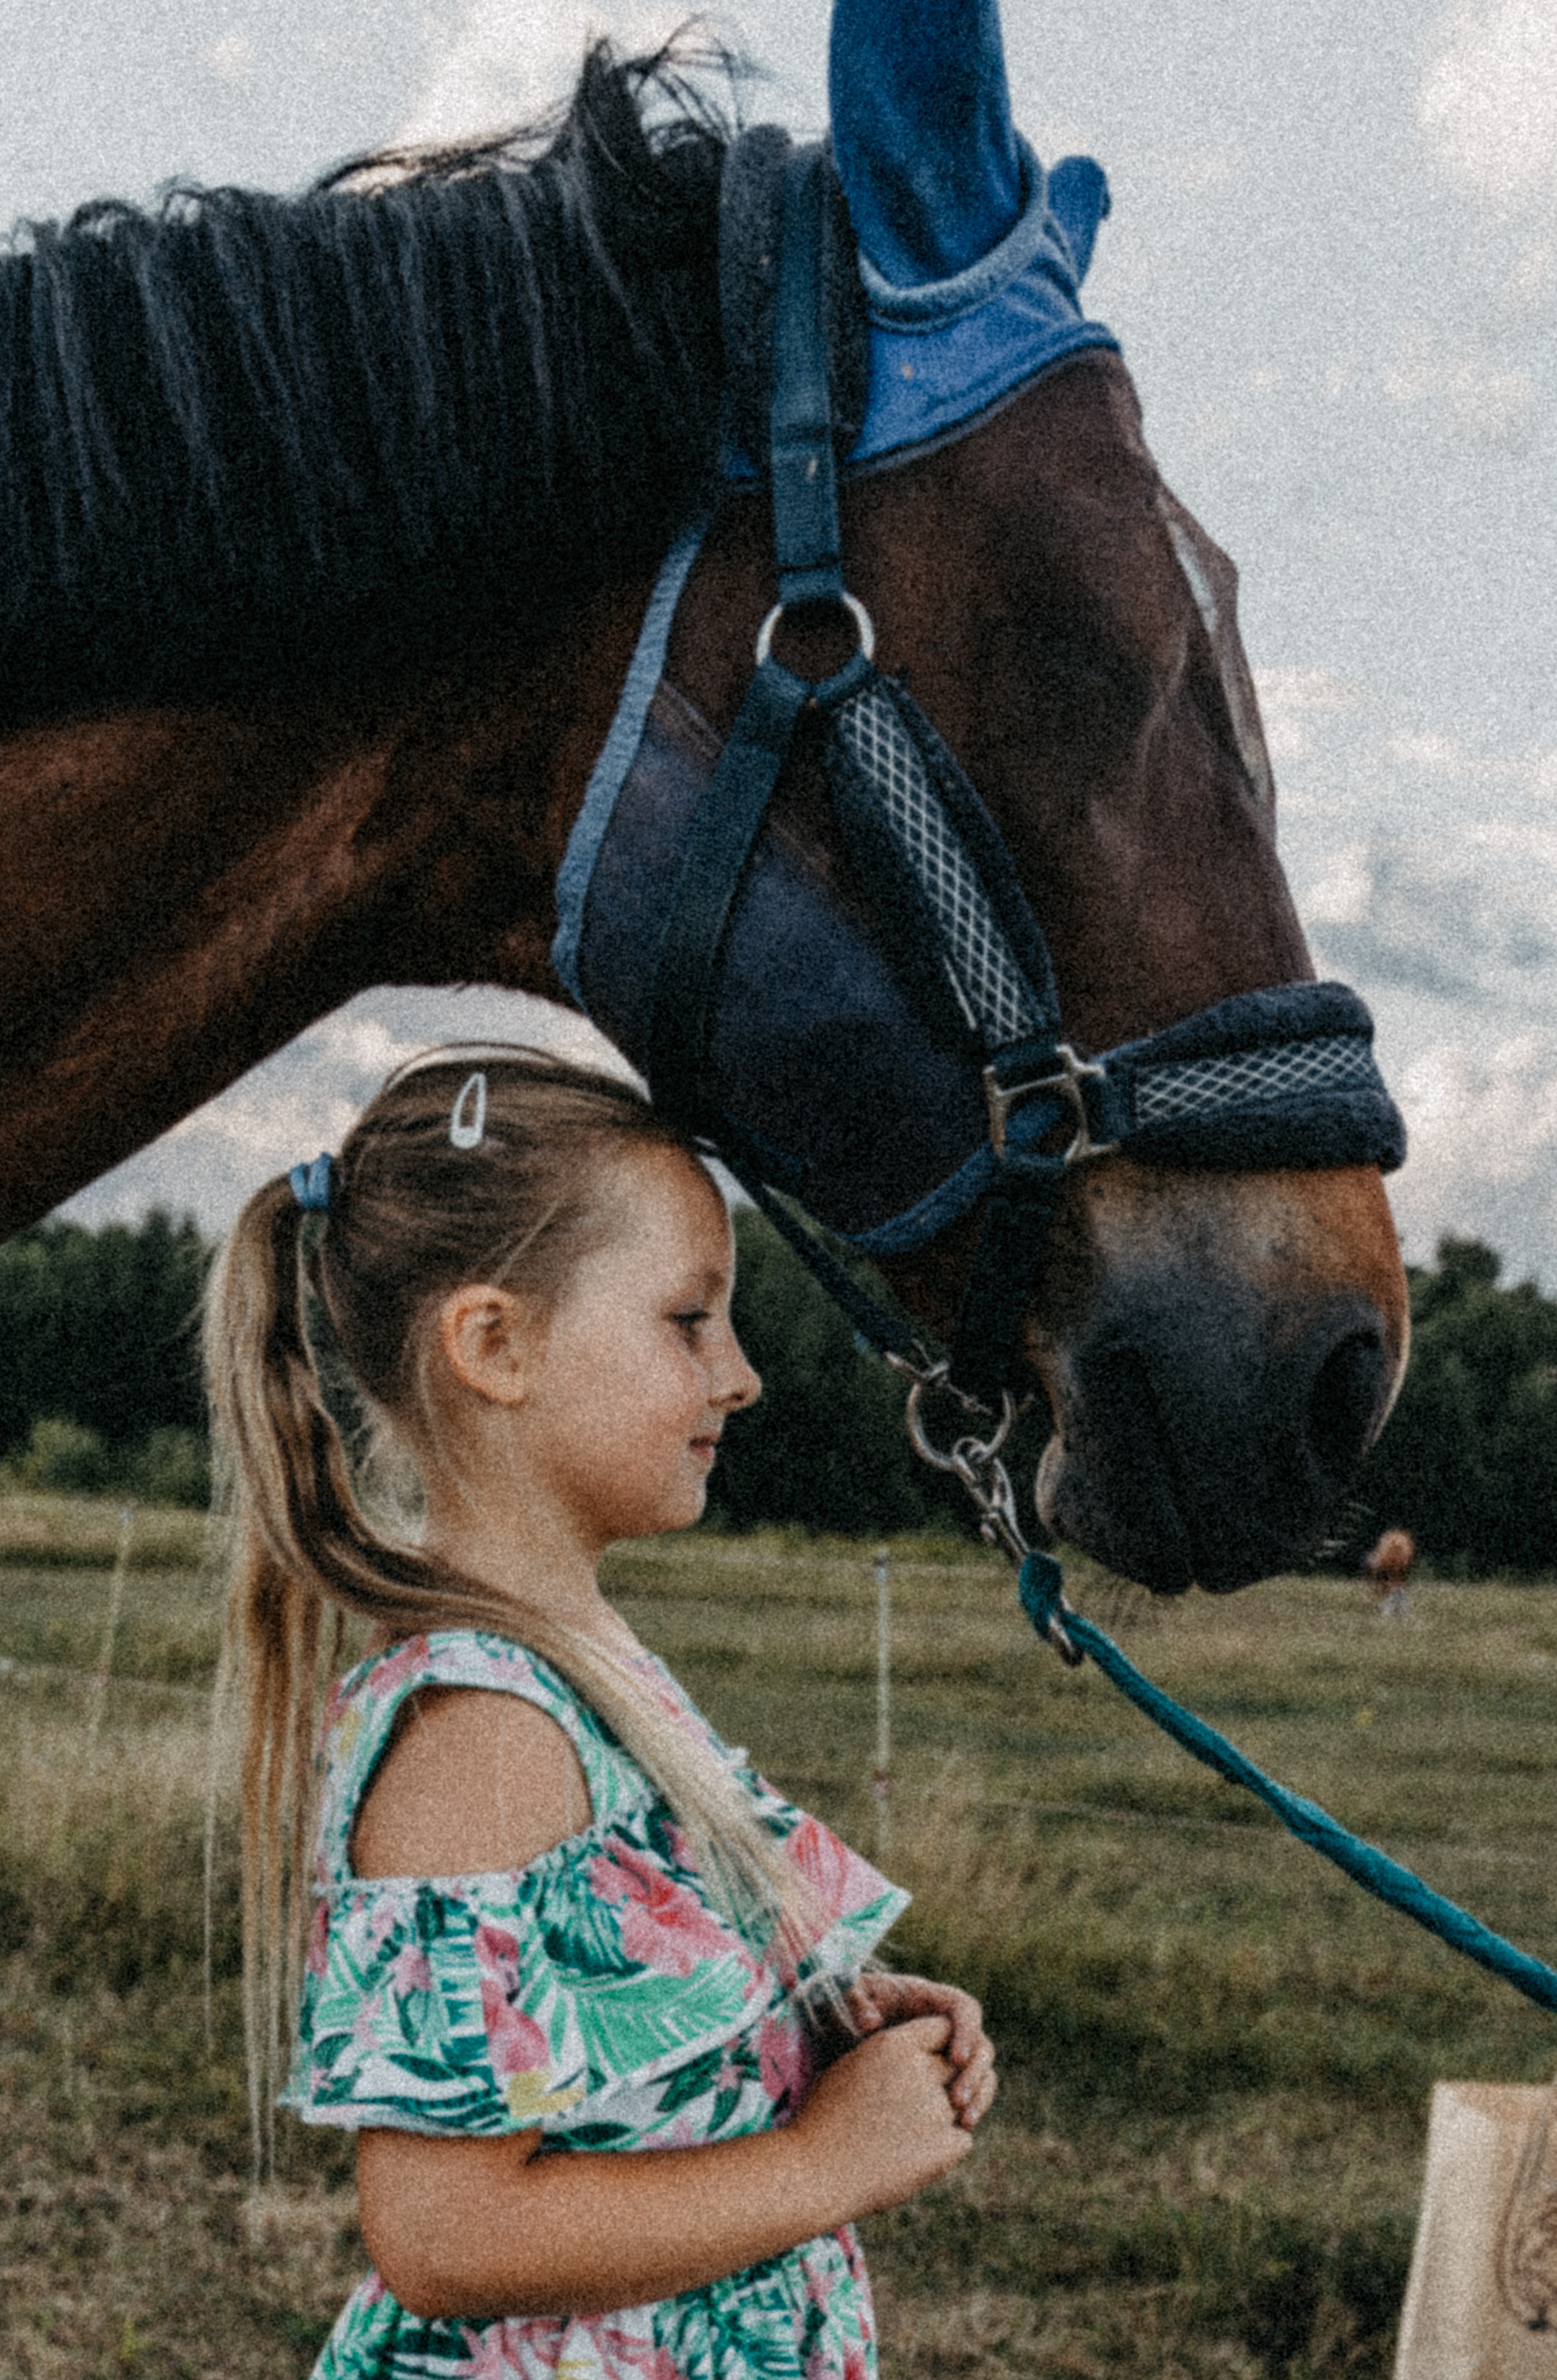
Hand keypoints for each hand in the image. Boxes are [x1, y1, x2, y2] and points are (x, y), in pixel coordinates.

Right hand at [790, 2014, 971, 2216]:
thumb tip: (922, 2053)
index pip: (943, 2028)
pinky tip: (910, 2158)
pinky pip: (961, 2139)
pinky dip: (944, 2149)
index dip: (938, 2046)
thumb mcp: (852, 2066)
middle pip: (954, 2067)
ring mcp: (937, 2109)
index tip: (927, 2064)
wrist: (816, 2173)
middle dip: (941, 2083)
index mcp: (896, 2044)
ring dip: (940, 2119)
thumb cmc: (825, 2118)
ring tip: (900, 2138)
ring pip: (959, 2106)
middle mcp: (921, 2071)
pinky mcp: (947, 2146)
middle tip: (909, 2108)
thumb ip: (893, 2055)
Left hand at [844, 1973, 995, 2129]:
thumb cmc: (849, 2009)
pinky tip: (961, 2128)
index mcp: (929, 1999)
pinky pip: (970, 2091)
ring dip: (979, 2094)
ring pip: (981, 2070)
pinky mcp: (946, 2078)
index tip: (955, 2059)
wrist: (844, 2033)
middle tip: (957, 2100)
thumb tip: (871, 2022)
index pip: (963, 2008)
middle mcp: (947, 2026)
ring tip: (965, 2120)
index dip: (966, 2031)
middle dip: (975, 2071)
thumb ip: (855, 2003)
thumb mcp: (846, 1998)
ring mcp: (949, 2053)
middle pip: (979, 2043)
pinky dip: (971, 2107)